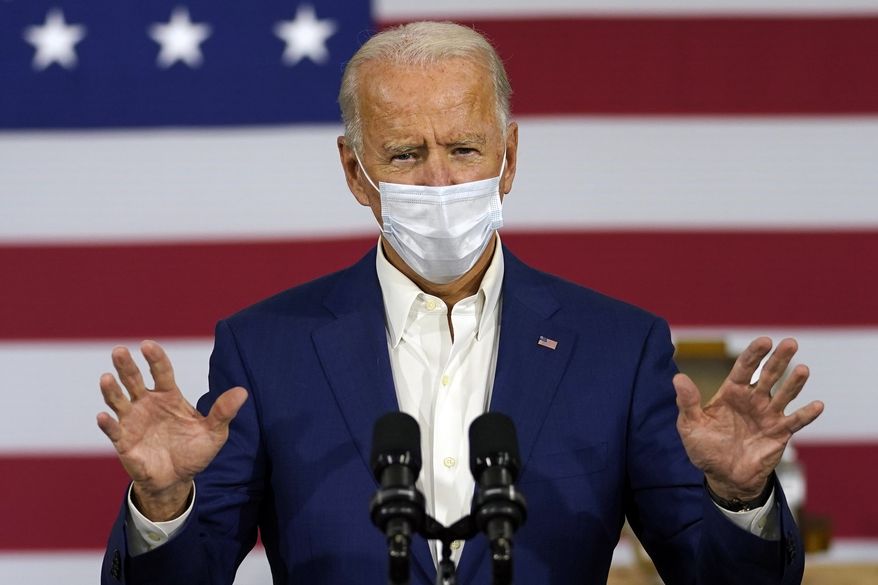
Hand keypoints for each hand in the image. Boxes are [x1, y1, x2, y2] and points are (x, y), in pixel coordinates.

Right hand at [96, 340, 247, 520]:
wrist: (177, 480)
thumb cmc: (194, 452)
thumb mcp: (214, 433)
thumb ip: (223, 412)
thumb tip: (243, 392)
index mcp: (169, 396)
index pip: (161, 372)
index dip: (155, 358)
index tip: (147, 345)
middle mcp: (147, 404)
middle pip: (134, 380)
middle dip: (126, 366)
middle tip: (119, 350)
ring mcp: (133, 421)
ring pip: (118, 401)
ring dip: (112, 390)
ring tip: (107, 377)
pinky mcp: (123, 442)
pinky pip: (113, 430)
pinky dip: (107, 424)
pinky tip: (103, 417)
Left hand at [674, 337, 823, 500]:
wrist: (723, 477)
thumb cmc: (705, 449)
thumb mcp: (690, 426)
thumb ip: (687, 403)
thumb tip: (678, 378)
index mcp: (731, 393)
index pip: (744, 368)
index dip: (754, 354)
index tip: (765, 341)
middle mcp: (752, 400)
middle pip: (768, 375)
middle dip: (778, 359)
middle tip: (790, 343)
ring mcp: (768, 415)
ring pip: (784, 394)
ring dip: (794, 383)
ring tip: (802, 369)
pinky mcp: (779, 433)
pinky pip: (795, 422)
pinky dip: (806, 414)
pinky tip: (817, 404)